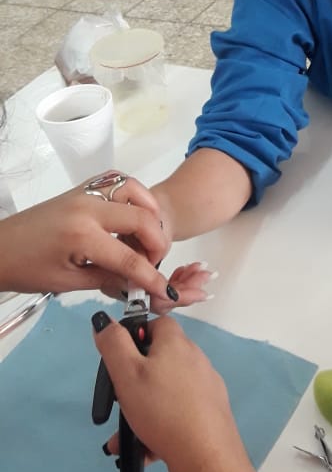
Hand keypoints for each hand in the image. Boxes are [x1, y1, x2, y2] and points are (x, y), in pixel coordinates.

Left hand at [0, 178, 175, 301]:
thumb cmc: (26, 268)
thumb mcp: (68, 282)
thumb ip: (108, 279)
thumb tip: (137, 282)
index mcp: (82, 236)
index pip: (129, 258)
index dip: (151, 277)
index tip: (164, 289)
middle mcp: (87, 207)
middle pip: (141, 218)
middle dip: (157, 242)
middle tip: (154, 261)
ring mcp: (85, 193)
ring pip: (134, 189)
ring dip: (149, 211)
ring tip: (148, 236)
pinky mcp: (81, 189)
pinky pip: (117, 181)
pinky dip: (134, 194)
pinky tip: (134, 214)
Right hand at [93, 315, 239, 471]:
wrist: (205, 455)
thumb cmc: (161, 409)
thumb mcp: (126, 373)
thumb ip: (113, 344)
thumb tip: (104, 321)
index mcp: (176, 342)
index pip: (156, 324)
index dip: (135, 337)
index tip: (120, 361)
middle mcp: (195, 359)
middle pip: (159, 362)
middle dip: (134, 385)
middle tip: (119, 406)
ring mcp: (206, 386)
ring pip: (165, 394)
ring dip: (142, 413)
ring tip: (124, 440)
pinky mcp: (211, 412)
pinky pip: (178, 413)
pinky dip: (160, 428)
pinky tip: (146, 451)